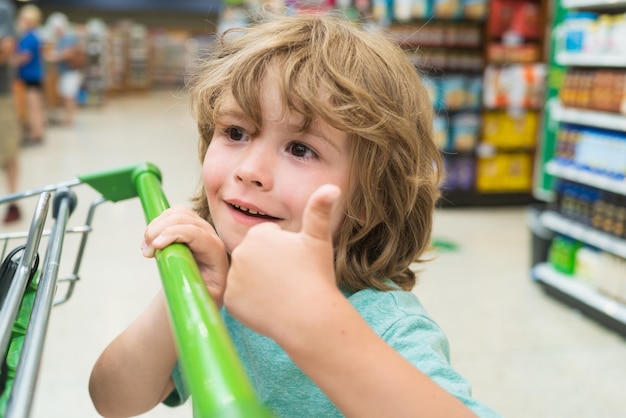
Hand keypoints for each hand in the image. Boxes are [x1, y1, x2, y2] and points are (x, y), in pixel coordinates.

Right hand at [141, 205, 228, 306]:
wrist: (193, 295)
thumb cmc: (197, 300)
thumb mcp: (199, 301)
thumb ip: (197, 292)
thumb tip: (189, 284)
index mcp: (217, 256)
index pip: (200, 235)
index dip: (177, 234)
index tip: (155, 246)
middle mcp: (211, 238)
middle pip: (186, 219)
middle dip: (162, 229)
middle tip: (146, 252)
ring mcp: (200, 229)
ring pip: (178, 213)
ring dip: (157, 225)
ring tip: (146, 248)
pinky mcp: (189, 226)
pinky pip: (172, 214)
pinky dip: (157, 223)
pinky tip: (149, 242)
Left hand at [224, 184, 341, 340]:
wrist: (308, 316)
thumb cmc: (316, 275)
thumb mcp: (318, 239)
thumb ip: (320, 209)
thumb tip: (332, 186)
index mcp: (259, 234)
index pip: (267, 240)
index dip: (284, 252)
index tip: (295, 263)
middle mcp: (240, 251)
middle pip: (254, 258)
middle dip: (268, 266)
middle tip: (289, 279)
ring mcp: (233, 277)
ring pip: (246, 277)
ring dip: (259, 283)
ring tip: (280, 292)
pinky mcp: (230, 299)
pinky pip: (239, 297)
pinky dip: (250, 302)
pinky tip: (268, 306)